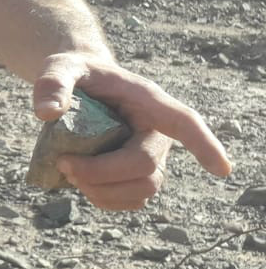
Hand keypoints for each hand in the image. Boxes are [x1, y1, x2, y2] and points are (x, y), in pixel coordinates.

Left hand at [32, 52, 231, 210]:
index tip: (222, 169)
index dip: (204, 145)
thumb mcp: (59, 67)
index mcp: (148, 101)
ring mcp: (150, 155)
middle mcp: (156, 131)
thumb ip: (53, 83)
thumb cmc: (76, 73)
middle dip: (102, 172)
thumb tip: (46, 113)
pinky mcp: (137, 174)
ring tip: (69, 174)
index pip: (183, 122)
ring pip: (143, 189)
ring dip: (103, 191)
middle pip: (145, 165)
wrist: (80, 83)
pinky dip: (106, 200)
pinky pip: (133, 200)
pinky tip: (83, 185)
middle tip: (63, 163)